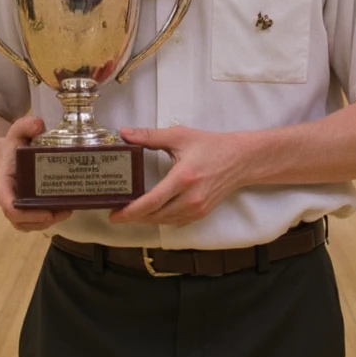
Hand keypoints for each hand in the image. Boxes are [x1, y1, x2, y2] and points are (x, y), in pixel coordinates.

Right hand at [0, 115, 71, 231]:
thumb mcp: (17, 132)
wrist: (7, 157)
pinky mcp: (26, 209)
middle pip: (19, 219)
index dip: (20, 211)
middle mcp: (9, 198)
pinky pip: (33, 222)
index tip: (42, 211)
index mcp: (5, 182)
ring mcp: (17, 206)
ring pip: (27, 224)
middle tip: (64, 211)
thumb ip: (25, 125)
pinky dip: (47, 221)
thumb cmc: (13, 146)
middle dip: (40, 219)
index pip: (7, 202)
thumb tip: (39, 124)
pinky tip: (65, 211)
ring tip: (68, 211)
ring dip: (46, 222)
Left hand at [109, 125, 250, 227]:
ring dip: (146, 219)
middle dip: (134, 217)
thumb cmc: (211, 146)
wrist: (240, 159)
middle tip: (116, 213)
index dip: (131, 211)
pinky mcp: (201, 213)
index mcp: (183, 178)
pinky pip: (175, 222)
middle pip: (155, 216)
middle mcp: (191, 198)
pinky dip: (161, 219)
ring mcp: (197, 208)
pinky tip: (152, 213)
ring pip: (164, 221)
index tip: (114, 214)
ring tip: (130, 213)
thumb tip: (125, 134)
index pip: (152, 202)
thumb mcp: (180, 136)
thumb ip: (150, 136)